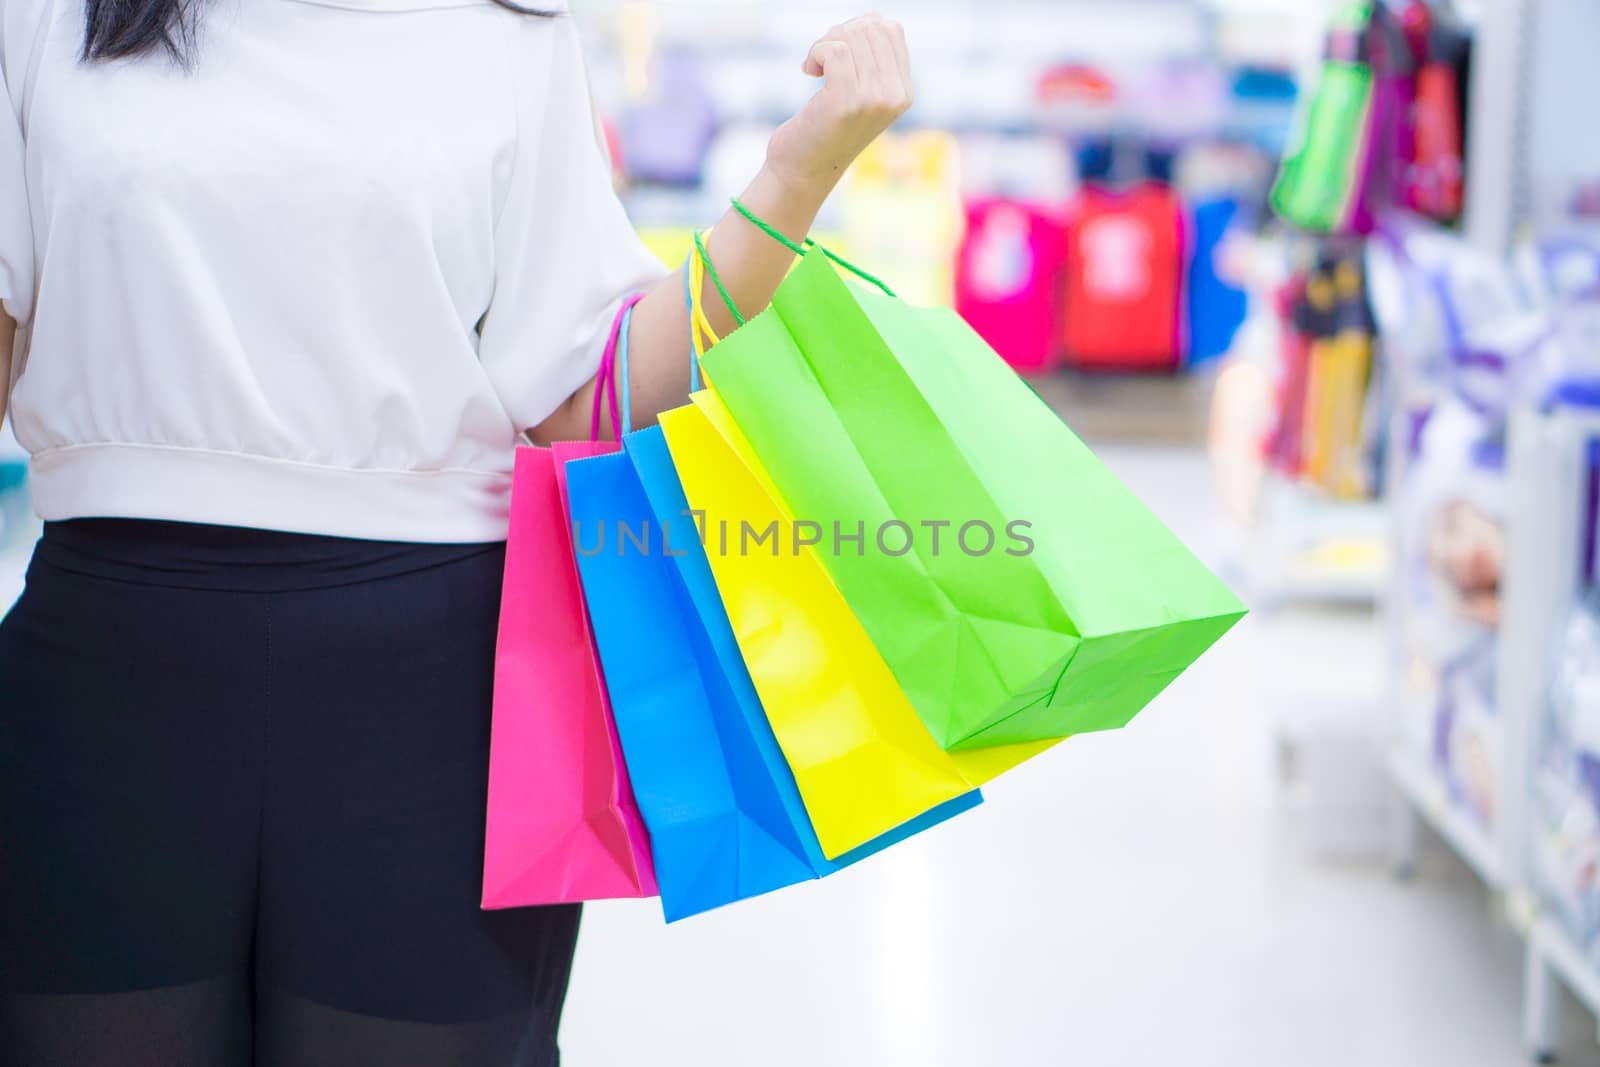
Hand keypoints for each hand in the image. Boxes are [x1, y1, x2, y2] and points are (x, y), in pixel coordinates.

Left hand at [765, 15, 913, 199]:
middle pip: (871, 28)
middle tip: (821, 59)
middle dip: (839, 34)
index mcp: (904, 93)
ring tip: (814, 66)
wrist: (803, 171)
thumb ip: (871, 59)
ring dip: (823, 43)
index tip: (838, 52)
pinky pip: (834, 50)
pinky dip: (816, 52)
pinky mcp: (846, 101)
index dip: (859, 28)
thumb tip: (873, 17)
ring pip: (851, 36)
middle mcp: (894, 97)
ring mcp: (873, 99)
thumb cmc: (825, 128)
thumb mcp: (858, 92)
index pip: (891, 30)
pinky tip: (809, 71)